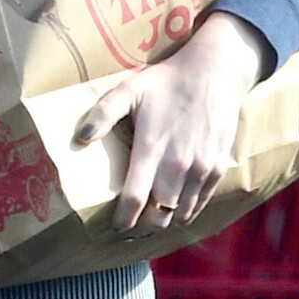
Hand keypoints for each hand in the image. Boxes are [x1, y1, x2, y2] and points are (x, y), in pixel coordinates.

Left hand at [74, 11, 269, 232]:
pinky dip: (187, 211)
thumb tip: (80, 137)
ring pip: (181, 214)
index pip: (134, 199)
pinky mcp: (218, 168)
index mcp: (151, 149)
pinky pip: (201, 203)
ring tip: (152, 219)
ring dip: (166, 221)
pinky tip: (176, 207)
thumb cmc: (167, 81)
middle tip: (132, 225)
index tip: (115, 226)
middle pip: (159, 215)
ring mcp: (201, 169)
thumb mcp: (129, 90)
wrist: (214, 72)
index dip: (123, 219)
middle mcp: (177, 165)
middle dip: (143, 226)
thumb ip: (103, 114)